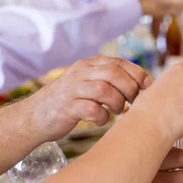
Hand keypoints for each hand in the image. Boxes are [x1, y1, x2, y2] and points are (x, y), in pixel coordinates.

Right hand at [28, 56, 150, 141]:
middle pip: (113, 73)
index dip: (137, 73)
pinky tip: (100, 120)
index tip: (147, 85)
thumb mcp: (89, 84)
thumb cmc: (71, 103)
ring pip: (104, 90)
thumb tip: (143, 87)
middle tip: (132, 102)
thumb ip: (109, 81)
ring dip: (117, 103)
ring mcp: (72, 89)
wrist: (34, 117)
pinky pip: (91, 110)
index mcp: (88, 65)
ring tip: (117, 111)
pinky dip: (102, 117)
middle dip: (130, 89)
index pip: (117, 62)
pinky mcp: (66, 107)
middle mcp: (80, 73)